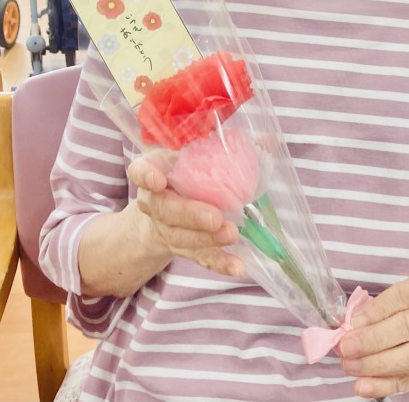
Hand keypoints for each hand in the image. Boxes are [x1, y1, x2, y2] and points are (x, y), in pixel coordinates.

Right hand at [127, 154, 244, 276]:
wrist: (164, 212)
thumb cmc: (185, 174)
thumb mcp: (197, 156)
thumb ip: (228, 148)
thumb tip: (267, 141)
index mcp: (156, 171)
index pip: (141, 171)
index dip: (147, 175)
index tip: (158, 179)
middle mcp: (155, 202)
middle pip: (166, 210)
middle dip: (190, 214)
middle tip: (214, 217)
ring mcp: (167, 229)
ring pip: (181, 237)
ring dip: (207, 239)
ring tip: (232, 234)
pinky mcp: (183, 249)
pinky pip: (200, 257)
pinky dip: (219, 263)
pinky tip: (238, 267)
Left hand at [339, 270, 408, 397]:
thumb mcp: (407, 289)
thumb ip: (383, 303)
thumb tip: (352, 324)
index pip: (405, 296)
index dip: (378, 309)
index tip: (354, 321)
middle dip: (373, 339)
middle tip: (346, 346)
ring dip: (376, 364)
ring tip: (350, 365)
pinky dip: (384, 385)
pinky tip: (363, 386)